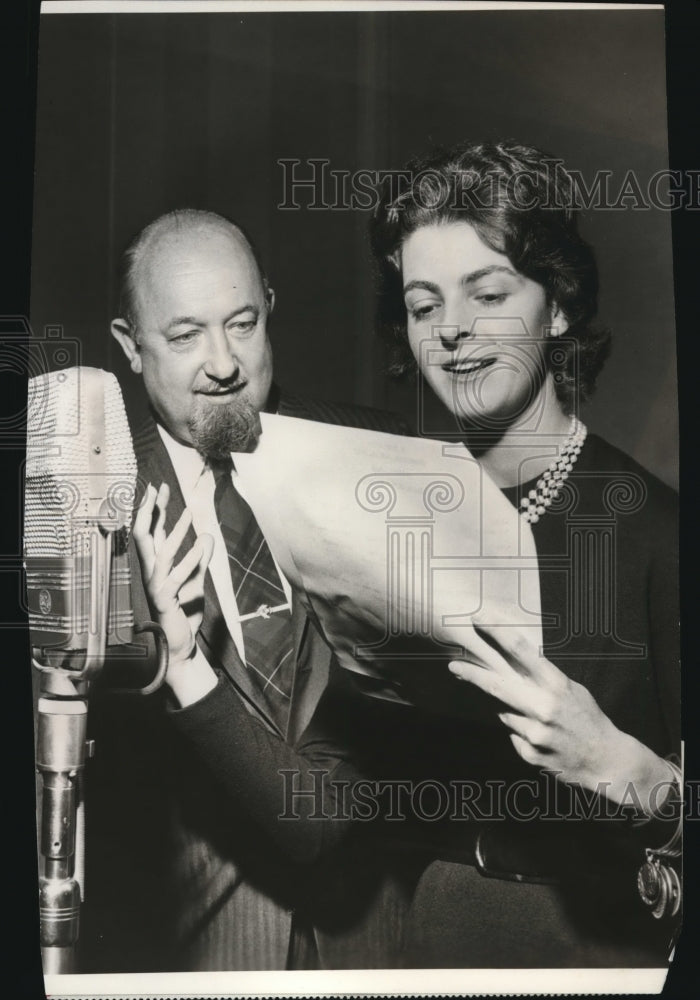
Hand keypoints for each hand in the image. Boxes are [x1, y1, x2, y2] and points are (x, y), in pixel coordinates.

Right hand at [133, 483, 213, 669]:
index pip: (152, 531)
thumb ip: (200, 560)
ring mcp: (155, 585)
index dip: (154, 509)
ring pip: (160, 552)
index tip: (159, 487)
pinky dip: (190, 559)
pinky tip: (202, 545)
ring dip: (177, 530)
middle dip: (149, 511)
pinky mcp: (164, 599)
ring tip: (191, 512)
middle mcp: (152, 572)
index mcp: (157, 566)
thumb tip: (208, 535)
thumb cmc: (184, 613)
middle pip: (144, 535)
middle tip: (157, 488)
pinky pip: (176, 576)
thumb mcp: (196, 581)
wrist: (181, 645)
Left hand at [448, 612, 668, 808]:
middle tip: (454, 665)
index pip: (521, 650)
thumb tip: (509, 664)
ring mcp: (535, 732)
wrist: (607, 760)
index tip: (479, 619)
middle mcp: (544, 706)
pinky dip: (522, 735)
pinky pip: (513, 736)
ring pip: (505, 713)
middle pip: (497, 684)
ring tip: (540, 721)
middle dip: (472, 674)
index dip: (497, 632)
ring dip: (513, 713)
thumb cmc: (588, 719)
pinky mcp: (530, 753)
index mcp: (556, 684)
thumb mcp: (571, 689)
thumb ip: (542, 678)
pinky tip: (544, 739)